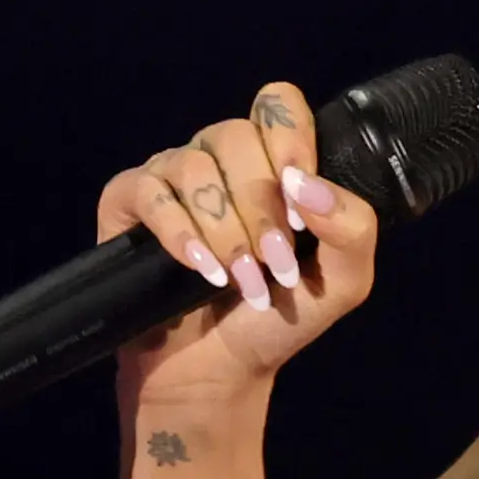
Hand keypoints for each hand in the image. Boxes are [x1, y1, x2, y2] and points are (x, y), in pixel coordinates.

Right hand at [93, 78, 383, 396]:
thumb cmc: (277, 321)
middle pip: (236, 136)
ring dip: (223, 230)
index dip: (290, 144)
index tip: (301, 211)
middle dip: (260, 209)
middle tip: (273, 264)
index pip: (278, 105)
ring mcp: (170, 176)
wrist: (216, 373)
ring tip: (238, 280)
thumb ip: (352, 228)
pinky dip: (177, 233)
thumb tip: (305, 185)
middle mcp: (219, 158)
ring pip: (193, 166)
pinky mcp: (126, 203)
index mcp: (271, 160)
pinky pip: (148, 191)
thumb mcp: (343, 282)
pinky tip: (198, 269)